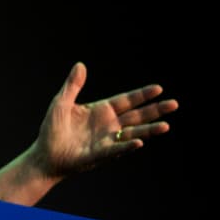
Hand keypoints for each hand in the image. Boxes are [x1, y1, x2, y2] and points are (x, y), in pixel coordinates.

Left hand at [34, 61, 177, 177]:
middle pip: (137, 116)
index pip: (126, 100)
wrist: (44, 154)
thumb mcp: (61, 103)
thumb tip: (81, 65)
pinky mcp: (99, 155)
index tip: (159, 88)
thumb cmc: (52, 129)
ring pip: (133, 133)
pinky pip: (116, 149)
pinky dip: (127, 146)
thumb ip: (73, 85)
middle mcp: (109, 125)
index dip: (142, 95)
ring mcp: (106, 140)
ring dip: (149, 130)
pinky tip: (139, 142)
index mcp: (101, 110)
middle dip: (155, 110)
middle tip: (174, 104)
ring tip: (166, 125)